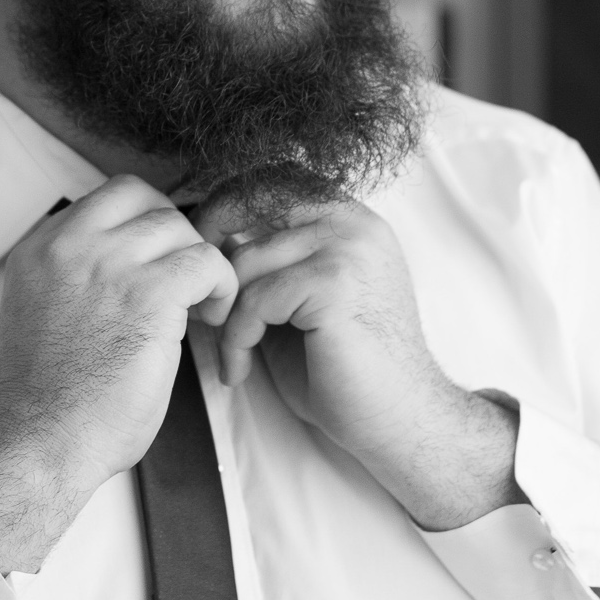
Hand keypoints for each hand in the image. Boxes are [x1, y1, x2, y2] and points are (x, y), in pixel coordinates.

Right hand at [0, 176, 237, 571]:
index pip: (103, 200)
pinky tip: (212, 315)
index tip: (155, 258)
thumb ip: (71, 278)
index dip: (139, 225)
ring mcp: (108, 263)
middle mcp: (69, 245)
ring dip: (198, 261)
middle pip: (141, 196)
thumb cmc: (45, 399)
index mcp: (39, 249)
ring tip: (202, 303)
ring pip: (177, 226)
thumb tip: (121, 271)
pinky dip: (220, 285)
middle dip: (170, 230)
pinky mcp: (148, 292)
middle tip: (183, 272)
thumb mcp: (38, 313)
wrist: (41, 440)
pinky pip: (206, 261)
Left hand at [200, 199, 522, 529]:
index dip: (229, 202)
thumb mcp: (304, 300)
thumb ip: (270, 264)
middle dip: (213, 233)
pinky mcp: (335, 282)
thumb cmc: (347, 370)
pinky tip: (240, 369)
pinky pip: (255, 300)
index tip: (203, 246)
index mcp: (350, 219)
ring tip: (233, 355)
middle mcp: (353, 222)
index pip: (275, 179)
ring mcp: (348, 247)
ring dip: (225, 315)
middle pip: (257, 198)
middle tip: (199, 286)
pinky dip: (237, 339)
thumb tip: (213, 240)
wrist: (401, 420)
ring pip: (247, 261)